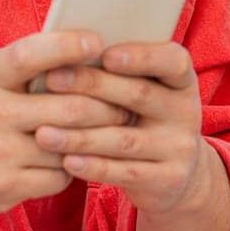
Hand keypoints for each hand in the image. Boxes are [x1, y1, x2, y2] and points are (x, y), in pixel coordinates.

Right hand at [0, 30, 133, 222]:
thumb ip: (16, 64)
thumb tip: (74, 43)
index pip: (30, 55)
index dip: (67, 46)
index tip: (97, 42)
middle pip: (68, 105)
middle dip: (106, 102)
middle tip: (128, 97)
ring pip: (70, 144)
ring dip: (95, 137)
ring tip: (112, 127)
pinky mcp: (4, 188)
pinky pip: (59, 176)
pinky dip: (73, 166)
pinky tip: (73, 157)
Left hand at [34, 42, 218, 214]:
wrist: (176, 177)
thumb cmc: (144, 119)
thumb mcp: (145, 92)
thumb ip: (119, 73)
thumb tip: (69, 50)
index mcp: (182, 81)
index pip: (173, 61)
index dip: (142, 56)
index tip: (105, 54)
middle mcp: (186, 112)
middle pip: (139, 95)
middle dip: (92, 85)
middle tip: (51, 79)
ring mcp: (179, 148)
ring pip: (124, 139)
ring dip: (80, 135)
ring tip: (43, 132)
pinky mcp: (168, 180)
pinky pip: (124, 173)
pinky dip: (92, 166)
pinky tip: (65, 161)